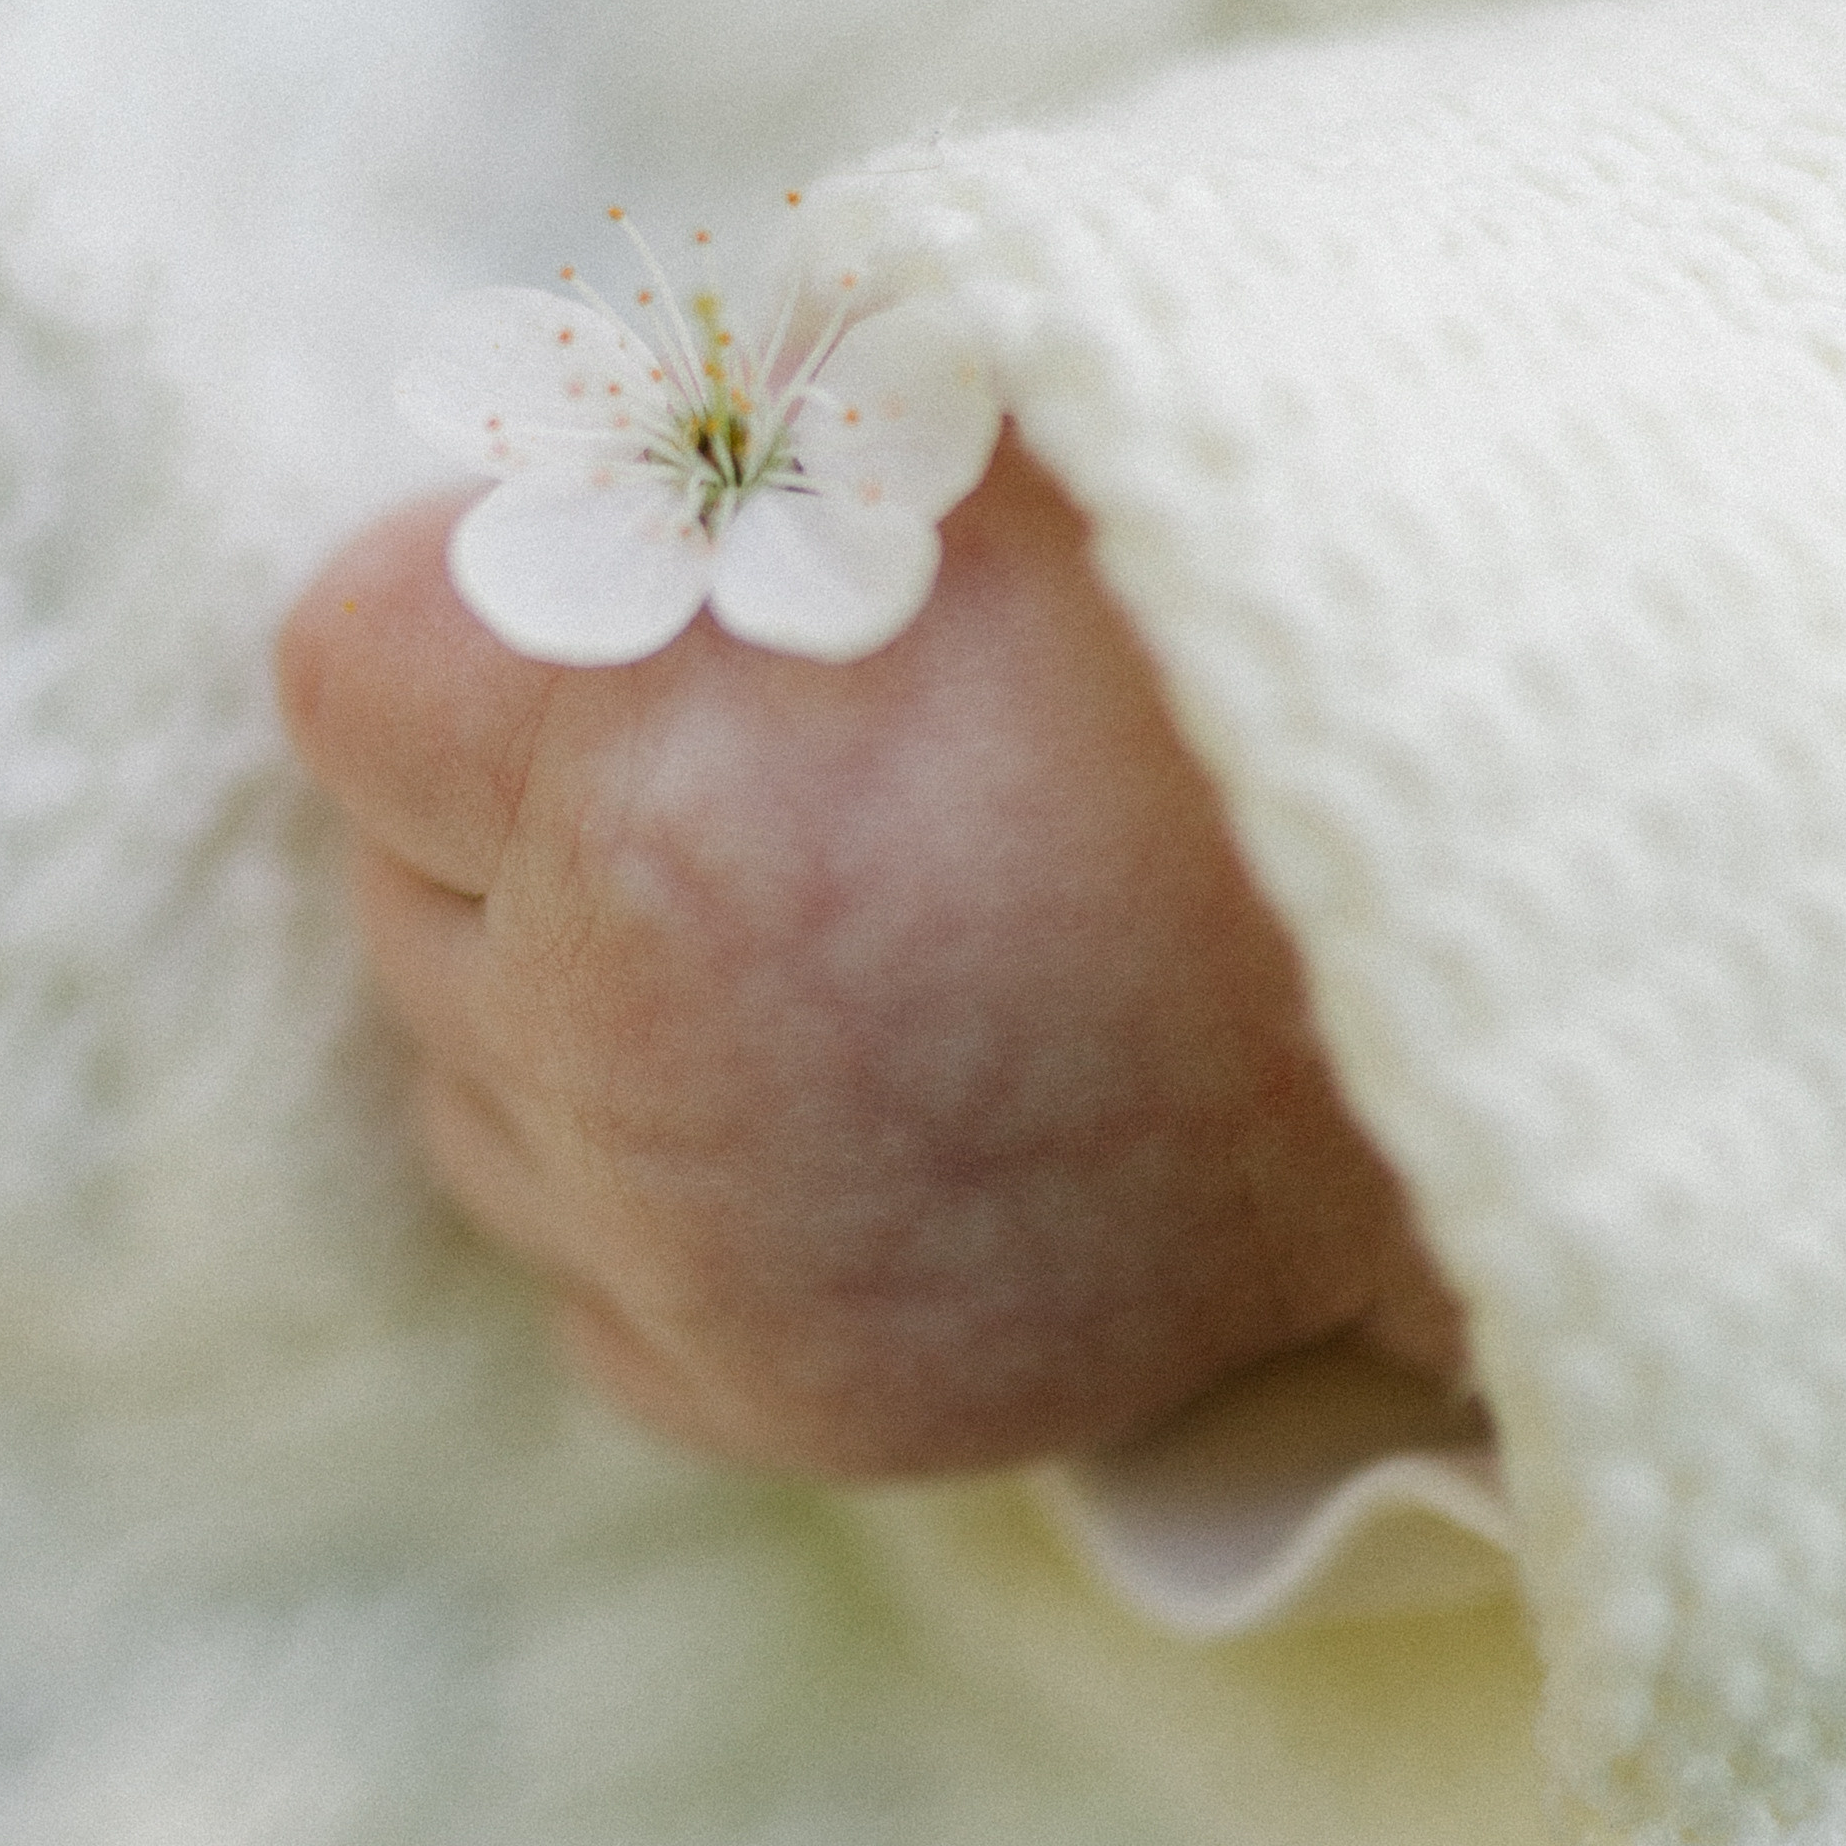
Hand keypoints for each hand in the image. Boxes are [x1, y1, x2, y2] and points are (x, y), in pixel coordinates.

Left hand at [278, 432, 1461, 1477]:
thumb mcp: (965, 442)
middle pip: (393, 903)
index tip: (604, 614)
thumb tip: (525, 467)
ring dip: (569, 1024)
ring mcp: (719, 1262)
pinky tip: (833, 1118)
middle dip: (516, 824)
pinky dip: (659, 1212)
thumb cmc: (1234, 643)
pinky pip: (588, 1294)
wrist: (1501, 948)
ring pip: (472, 1112)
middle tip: (747, 773)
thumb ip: (707, 448)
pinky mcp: (804, 1403)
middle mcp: (645, 1058)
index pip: (344, 680)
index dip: (470, 624)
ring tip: (809, 948)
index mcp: (662, 786)